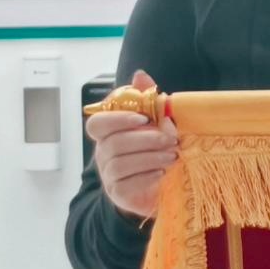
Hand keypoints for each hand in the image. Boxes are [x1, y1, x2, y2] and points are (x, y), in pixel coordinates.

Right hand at [85, 70, 177, 220]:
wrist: (167, 184)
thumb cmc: (160, 148)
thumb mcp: (159, 122)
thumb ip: (148, 99)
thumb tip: (140, 75)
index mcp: (110, 133)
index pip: (97, 123)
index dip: (117, 120)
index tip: (144, 118)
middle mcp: (104, 153)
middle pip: (113, 143)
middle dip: (145, 139)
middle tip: (170, 140)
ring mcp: (109, 175)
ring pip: (120, 163)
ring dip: (150, 157)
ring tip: (173, 156)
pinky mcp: (119, 193)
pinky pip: (126, 184)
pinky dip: (146, 177)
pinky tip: (162, 173)